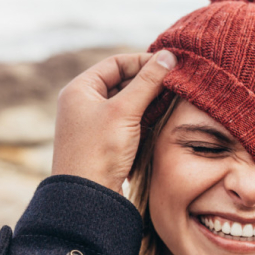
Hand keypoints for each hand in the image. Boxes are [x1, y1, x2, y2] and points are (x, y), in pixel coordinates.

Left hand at [52, 51, 176, 192]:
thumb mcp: (125, 111)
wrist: (87, 198)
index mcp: (79, 90)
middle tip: (175, 84)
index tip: (169, 65)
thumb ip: (148, 82)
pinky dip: (143, 118)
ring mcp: (92, 125)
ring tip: (173, 100)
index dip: (143, 62)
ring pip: (126, 103)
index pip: (115, 63)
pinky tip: (161, 119)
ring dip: (148, 101)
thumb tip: (169, 56)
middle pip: (121, 82)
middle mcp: (83, 104)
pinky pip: (126, 122)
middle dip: (148, 83)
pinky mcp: (103, 143)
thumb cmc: (99, 151)